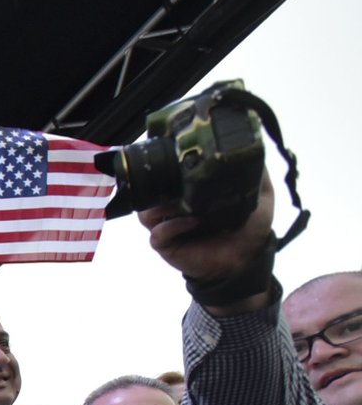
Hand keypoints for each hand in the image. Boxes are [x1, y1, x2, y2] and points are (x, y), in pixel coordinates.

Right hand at [138, 170, 272, 285]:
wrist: (247, 259)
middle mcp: (174, 208)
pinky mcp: (166, 245)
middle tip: (175, 178)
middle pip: (151, 192)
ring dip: (160, 206)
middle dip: (159, 184)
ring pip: (146, 212)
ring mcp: (167, 226)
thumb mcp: (259, 195)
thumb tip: (255, 145)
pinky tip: (192, 222)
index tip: (177, 158)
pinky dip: (171, 226)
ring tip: (181, 202)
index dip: (168, 168)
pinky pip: (157, 234)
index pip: (169, 176)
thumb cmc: (249, 227)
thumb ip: (257, 173)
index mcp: (190, 193)